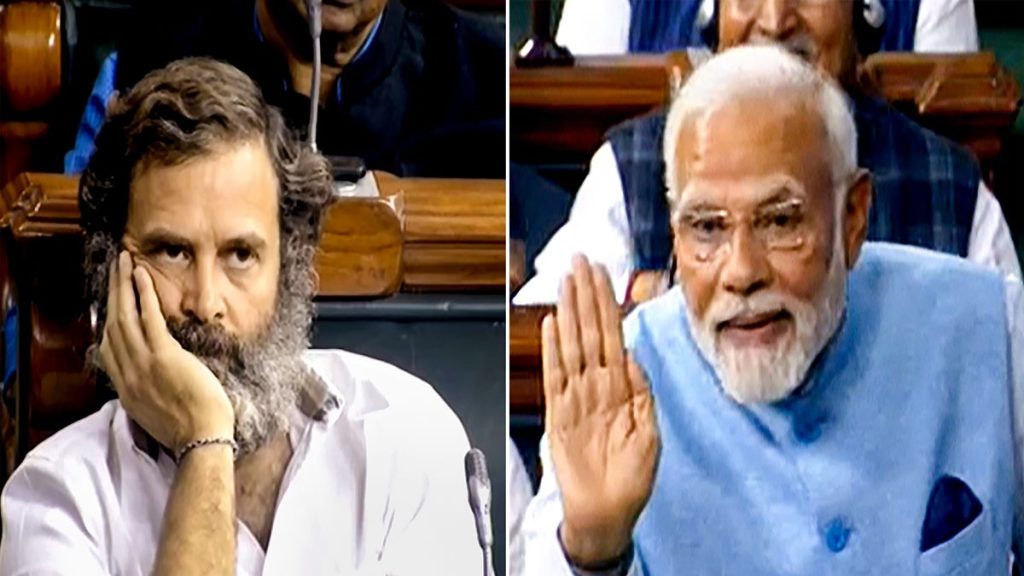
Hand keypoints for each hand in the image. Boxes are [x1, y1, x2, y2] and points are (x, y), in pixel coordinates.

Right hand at [98, 251, 233, 453]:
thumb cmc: (189, 428)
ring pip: (125, 315)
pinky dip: (144, 293)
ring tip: (125, 260)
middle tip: (114, 268)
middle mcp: (127, 373)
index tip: (111, 300)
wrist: (201, 440)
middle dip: (113, 292)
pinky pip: (149, 318)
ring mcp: (143, 364)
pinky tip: (142, 275)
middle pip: (112, 323)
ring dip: (124, 284)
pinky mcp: (163, 356)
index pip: (108, 347)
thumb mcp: (156, 410)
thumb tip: (153, 375)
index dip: (108, 319)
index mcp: (126, 387)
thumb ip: (148, 389)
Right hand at [542, 255, 659, 566]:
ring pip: (573, 345)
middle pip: (591, 331)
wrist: (606, 514)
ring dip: (569, 313)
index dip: (609, 304)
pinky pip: (554, 376)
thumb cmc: (630, 479)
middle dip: (586, 295)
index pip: (614, 335)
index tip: (604, 275)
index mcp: (622, 389)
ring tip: (566, 282)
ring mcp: (577, 399)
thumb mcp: (650, 436)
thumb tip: (634, 358)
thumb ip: (642, 395)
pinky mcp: (558, 416)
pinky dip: (552, 350)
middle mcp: (598, 388)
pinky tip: (551, 325)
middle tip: (581, 262)